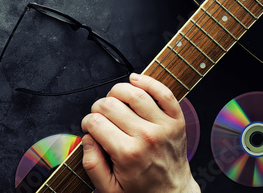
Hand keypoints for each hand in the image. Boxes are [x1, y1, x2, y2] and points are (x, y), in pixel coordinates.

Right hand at [81, 73, 199, 192]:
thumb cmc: (141, 191)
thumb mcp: (109, 189)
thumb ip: (92, 164)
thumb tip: (87, 138)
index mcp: (127, 153)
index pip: (95, 122)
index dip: (86, 122)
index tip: (90, 128)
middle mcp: (146, 137)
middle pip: (110, 104)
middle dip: (98, 108)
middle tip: (101, 117)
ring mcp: (163, 126)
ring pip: (134, 93)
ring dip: (117, 91)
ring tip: (114, 101)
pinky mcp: (176, 120)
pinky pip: (163, 92)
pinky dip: (148, 81)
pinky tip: (135, 80)